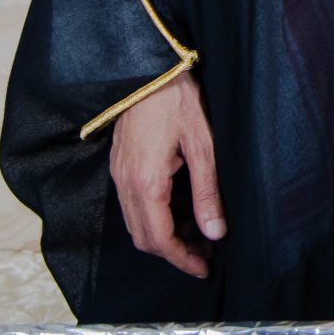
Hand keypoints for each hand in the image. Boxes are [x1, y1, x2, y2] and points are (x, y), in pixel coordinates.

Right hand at [108, 72, 222, 277]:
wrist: (150, 67)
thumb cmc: (178, 99)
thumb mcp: (202, 144)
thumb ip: (207, 191)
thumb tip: (215, 231)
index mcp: (145, 182)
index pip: (159, 239)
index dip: (181, 259)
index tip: (204, 268)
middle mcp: (125, 183)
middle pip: (144, 237)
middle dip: (174, 252)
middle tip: (205, 252)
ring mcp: (118, 173)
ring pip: (135, 222)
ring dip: (163, 236)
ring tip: (196, 233)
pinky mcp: (119, 164)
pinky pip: (131, 204)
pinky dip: (152, 218)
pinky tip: (177, 210)